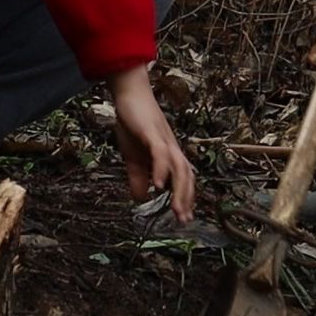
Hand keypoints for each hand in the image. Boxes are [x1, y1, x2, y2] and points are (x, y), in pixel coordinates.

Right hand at [107, 65, 194, 221]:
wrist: (129, 95)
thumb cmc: (133, 123)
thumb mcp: (133, 156)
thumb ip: (138, 177)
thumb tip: (142, 198)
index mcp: (168, 154)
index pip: (183, 178)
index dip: (185, 197)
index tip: (183, 217)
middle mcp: (171, 148)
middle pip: (186, 175)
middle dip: (186, 198)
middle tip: (184, 220)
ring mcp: (164, 140)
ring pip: (179, 168)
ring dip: (179, 190)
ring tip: (177, 210)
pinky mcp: (153, 133)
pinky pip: (161, 154)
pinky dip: (161, 170)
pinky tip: (158, 186)